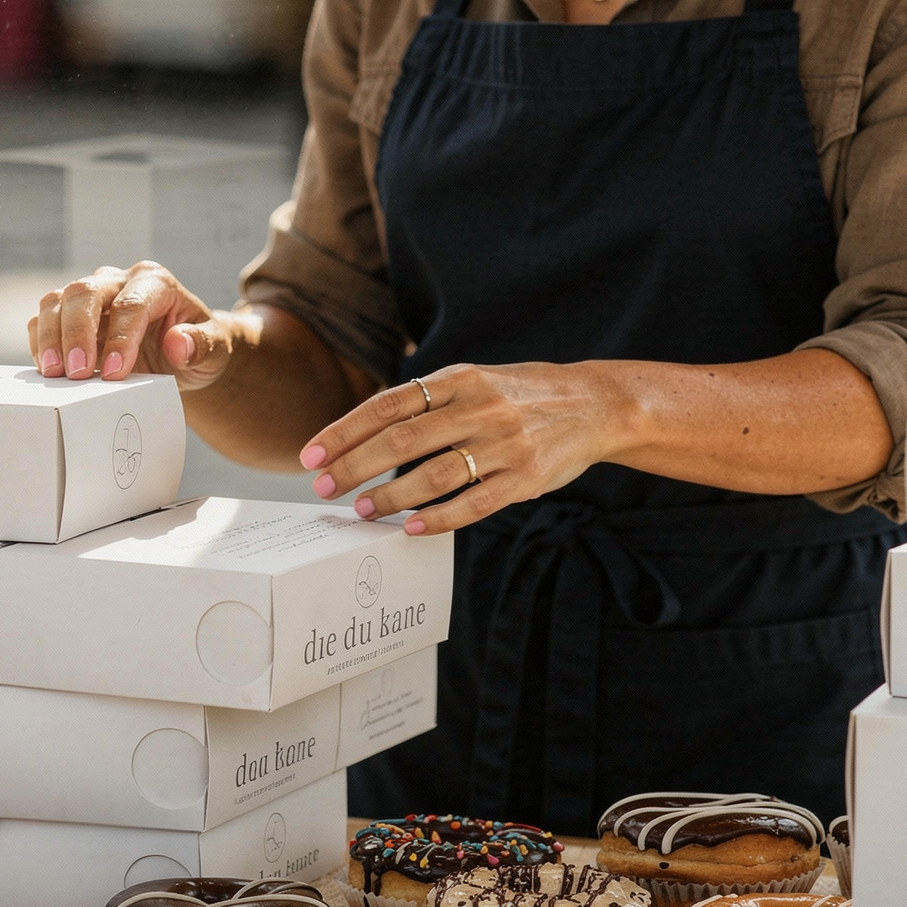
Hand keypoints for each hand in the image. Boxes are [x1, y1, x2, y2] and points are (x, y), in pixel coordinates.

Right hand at [28, 261, 234, 388]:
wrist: (183, 353)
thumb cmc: (198, 348)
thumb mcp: (215, 350)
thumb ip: (203, 345)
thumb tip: (178, 343)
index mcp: (156, 283)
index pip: (131, 304)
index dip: (121, 338)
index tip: (116, 373)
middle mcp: (119, 281)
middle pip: (85, 292)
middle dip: (77, 333)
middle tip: (77, 373)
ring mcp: (92, 295)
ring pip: (58, 300)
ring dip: (51, 336)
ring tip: (54, 374)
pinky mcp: (71, 314)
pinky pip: (45, 318)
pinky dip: (41, 341)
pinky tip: (48, 369)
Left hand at [298, 361, 628, 533]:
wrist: (595, 404)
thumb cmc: (522, 394)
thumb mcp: (476, 379)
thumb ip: (429, 399)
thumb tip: (365, 430)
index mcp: (461, 378)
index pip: (388, 404)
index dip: (344, 431)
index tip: (311, 456)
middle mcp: (480, 408)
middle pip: (402, 441)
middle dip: (354, 467)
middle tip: (324, 489)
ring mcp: (505, 444)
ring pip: (434, 476)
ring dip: (390, 496)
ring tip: (362, 510)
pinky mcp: (526, 477)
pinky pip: (474, 503)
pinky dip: (438, 519)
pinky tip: (411, 528)